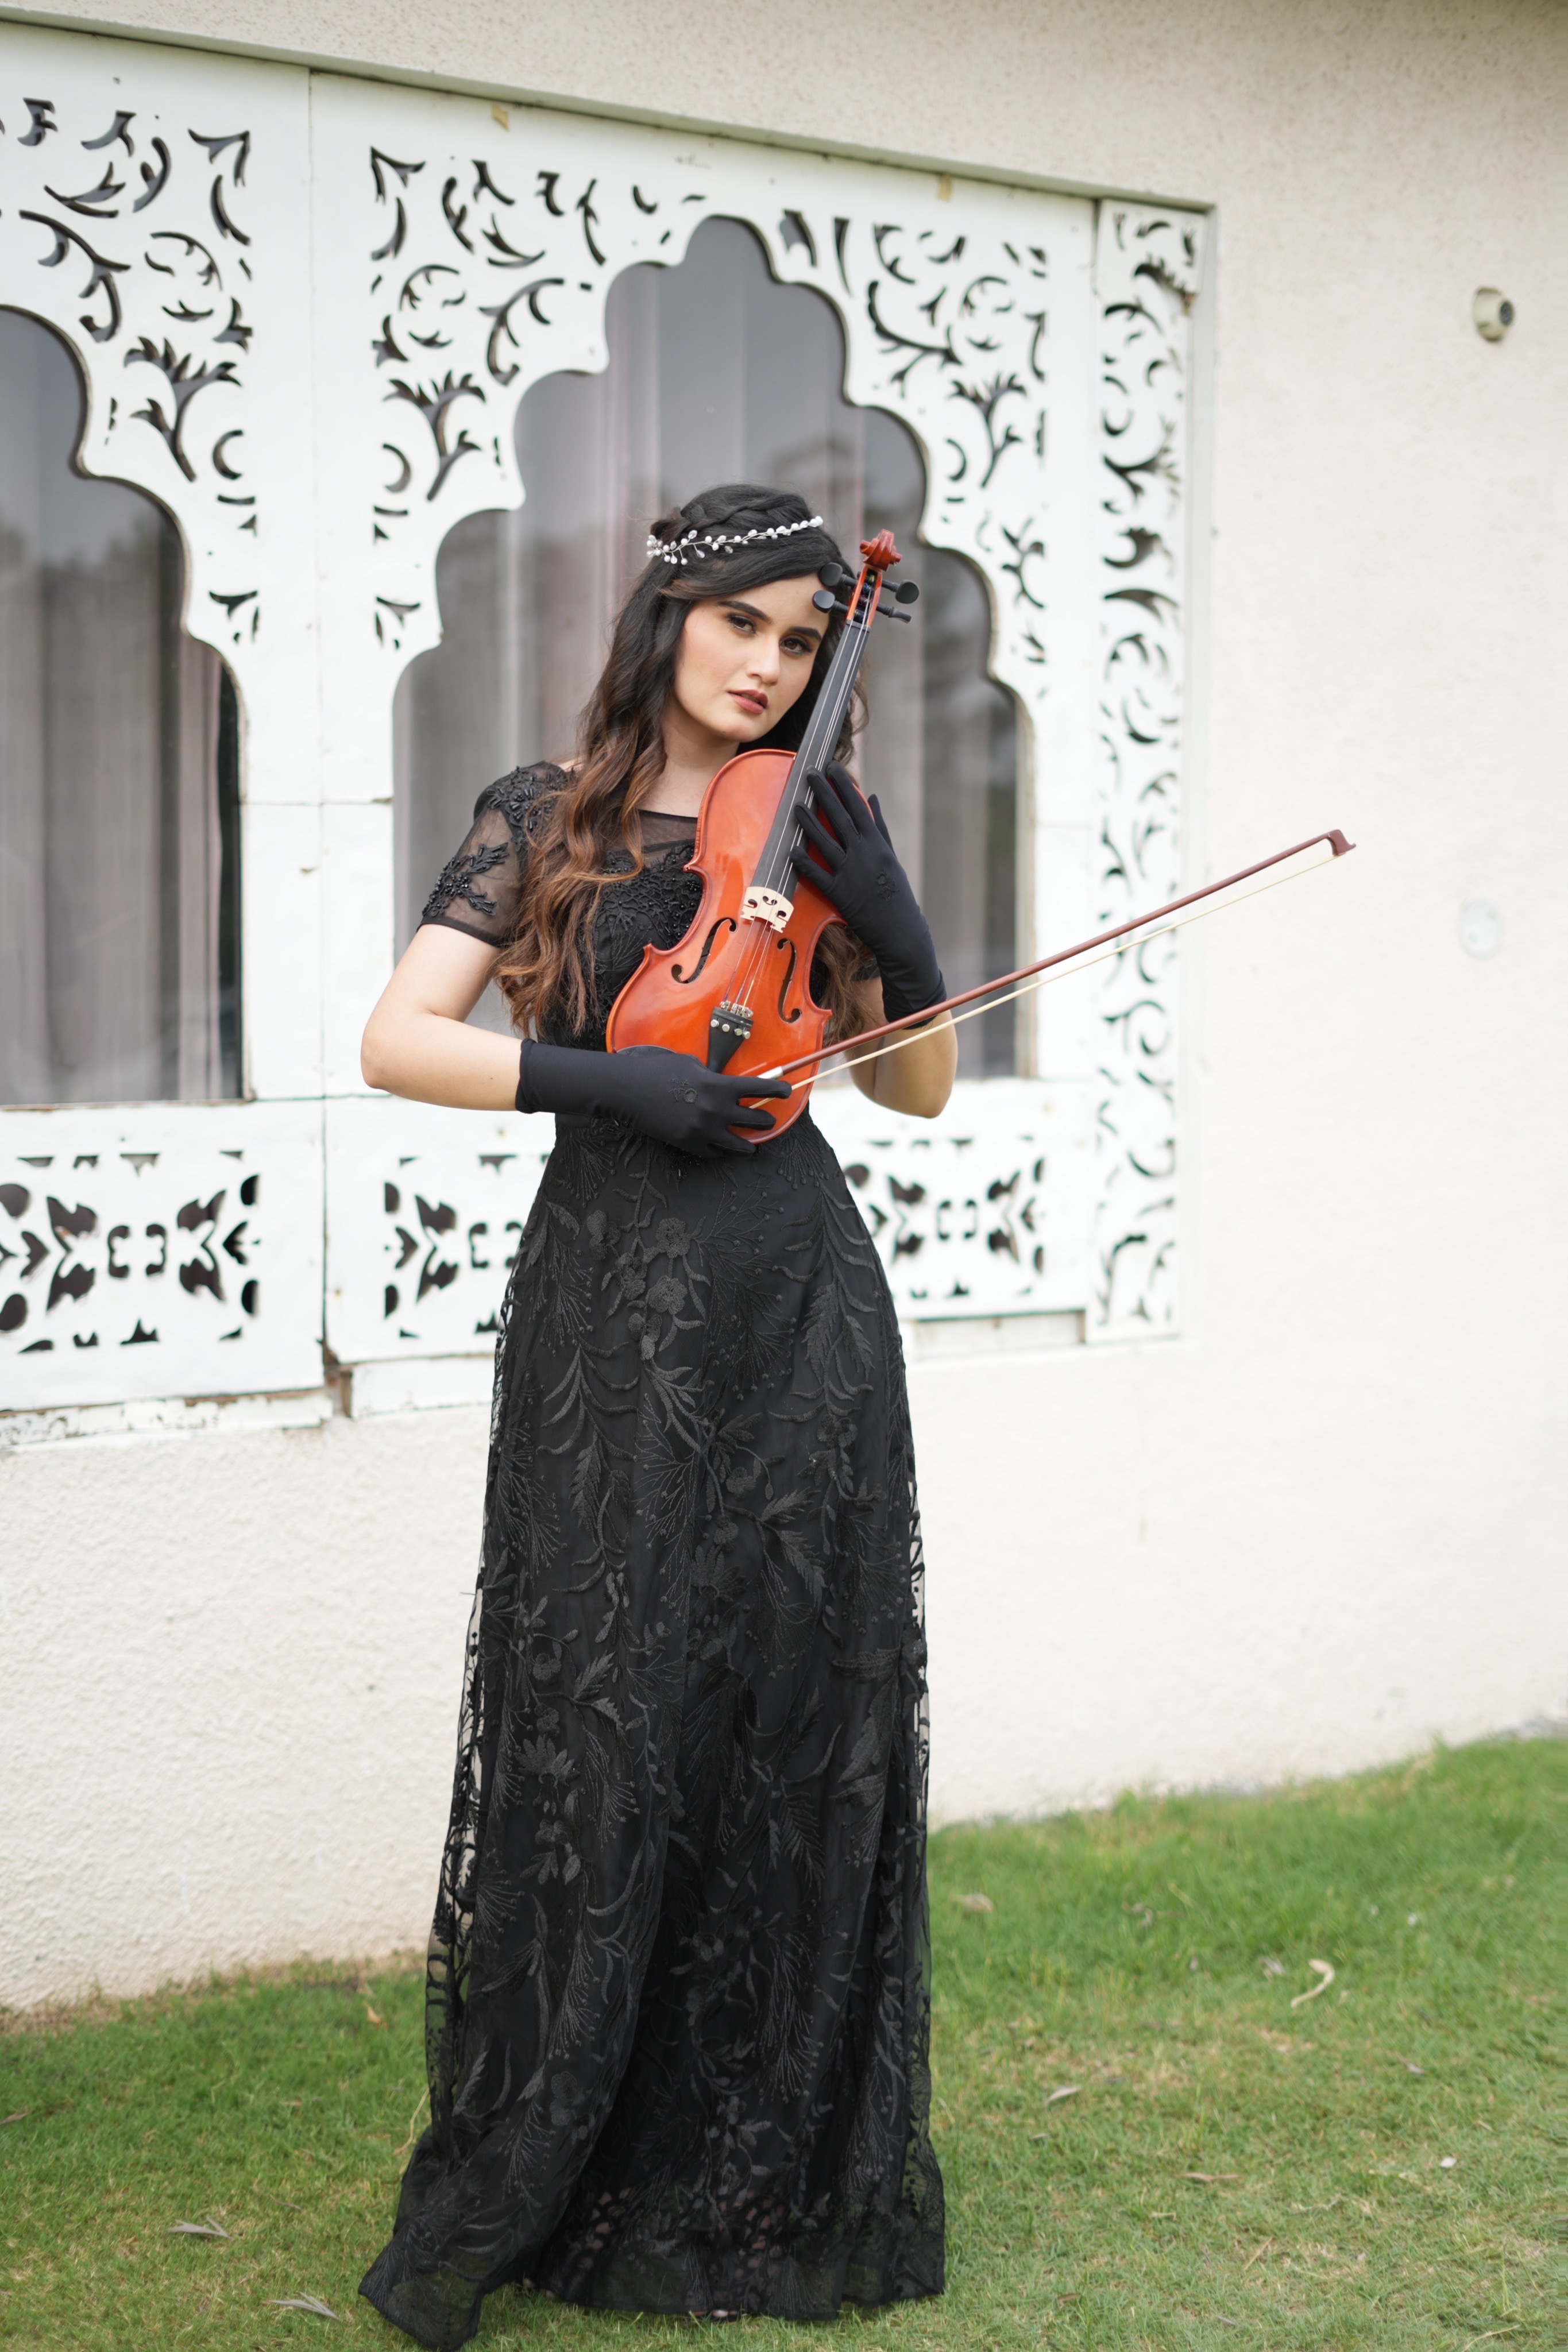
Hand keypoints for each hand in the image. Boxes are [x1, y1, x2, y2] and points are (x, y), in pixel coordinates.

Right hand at [517, 1040, 789, 1158]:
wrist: (626, 1090)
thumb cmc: (656, 1069)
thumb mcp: (689, 1064)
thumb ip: (711, 1075)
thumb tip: (723, 1082)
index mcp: (718, 1085)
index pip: (758, 1088)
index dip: (777, 1090)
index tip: (787, 1091)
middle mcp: (715, 1110)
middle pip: (754, 1120)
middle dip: (765, 1120)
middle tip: (769, 1121)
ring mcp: (702, 1130)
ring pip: (738, 1145)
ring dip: (747, 1145)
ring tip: (751, 1146)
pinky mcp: (688, 1143)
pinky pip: (712, 1152)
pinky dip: (718, 1150)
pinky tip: (721, 1148)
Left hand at [789, 761, 943, 1021]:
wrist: (901, 931)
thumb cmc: (896, 894)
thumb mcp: (892, 857)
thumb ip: (881, 827)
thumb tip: (873, 798)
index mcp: (878, 844)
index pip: (858, 807)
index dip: (843, 786)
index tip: (832, 767)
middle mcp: (865, 854)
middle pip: (840, 818)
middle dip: (824, 793)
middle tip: (809, 773)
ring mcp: (851, 873)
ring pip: (826, 842)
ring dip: (809, 822)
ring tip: (796, 804)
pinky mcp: (840, 894)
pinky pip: (818, 875)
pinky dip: (805, 862)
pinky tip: (791, 848)